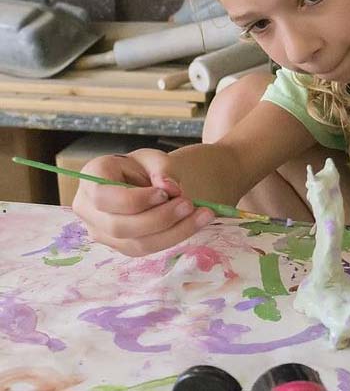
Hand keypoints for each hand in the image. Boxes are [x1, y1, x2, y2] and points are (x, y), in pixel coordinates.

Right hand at [72, 149, 214, 255]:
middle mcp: (88, 208)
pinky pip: (147, 249)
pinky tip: (196, 222)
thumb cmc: (147, 167)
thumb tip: (170, 188)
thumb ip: (164, 169)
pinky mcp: (121, 246)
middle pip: (119, 226)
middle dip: (159, 218)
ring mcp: (101, 231)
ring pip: (135, 243)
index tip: (165, 193)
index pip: (104, 197)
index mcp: (92, 176)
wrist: (150, 182)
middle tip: (190, 204)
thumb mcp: (156, 158)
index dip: (135, 200)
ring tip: (202, 214)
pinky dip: (175, 237)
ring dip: (173, 232)